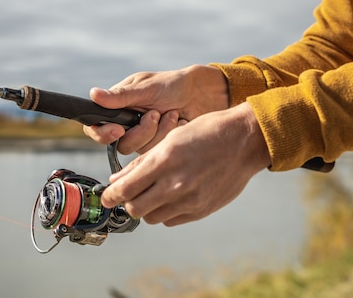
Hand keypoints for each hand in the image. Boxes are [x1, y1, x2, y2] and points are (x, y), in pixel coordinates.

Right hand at [83, 64, 227, 153]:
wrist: (202, 95)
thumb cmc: (173, 85)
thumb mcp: (146, 88)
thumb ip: (121, 96)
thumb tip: (93, 94)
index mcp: (118, 107)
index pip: (96, 127)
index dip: (102, 133)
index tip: (118, 130)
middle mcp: (127, 124)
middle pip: (120, 144)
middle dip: (141, 131)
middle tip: (155, 114)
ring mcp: (143, 137)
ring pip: (140, 149)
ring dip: (159, 130)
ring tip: (172, 114)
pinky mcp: (158, 146)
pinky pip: (157, 151)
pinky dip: (170, 134)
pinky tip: (179, 121)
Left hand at [101, 102, 270, 225]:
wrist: (246, 141)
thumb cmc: (208, 132)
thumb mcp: (171, 138)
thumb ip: (142, 162)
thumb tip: (117, 180)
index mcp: (165, 161)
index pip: (126, 189)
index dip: (110, 196)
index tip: (106, 197)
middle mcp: (175, 184)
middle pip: (135, 209)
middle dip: (127, 203)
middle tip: (128, 195)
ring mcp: (190, 200)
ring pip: (152, 217)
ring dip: (146, 208)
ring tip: (151, 194)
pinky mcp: (201, 210)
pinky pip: (172, 220)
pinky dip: (165, 212)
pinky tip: (170, 197)